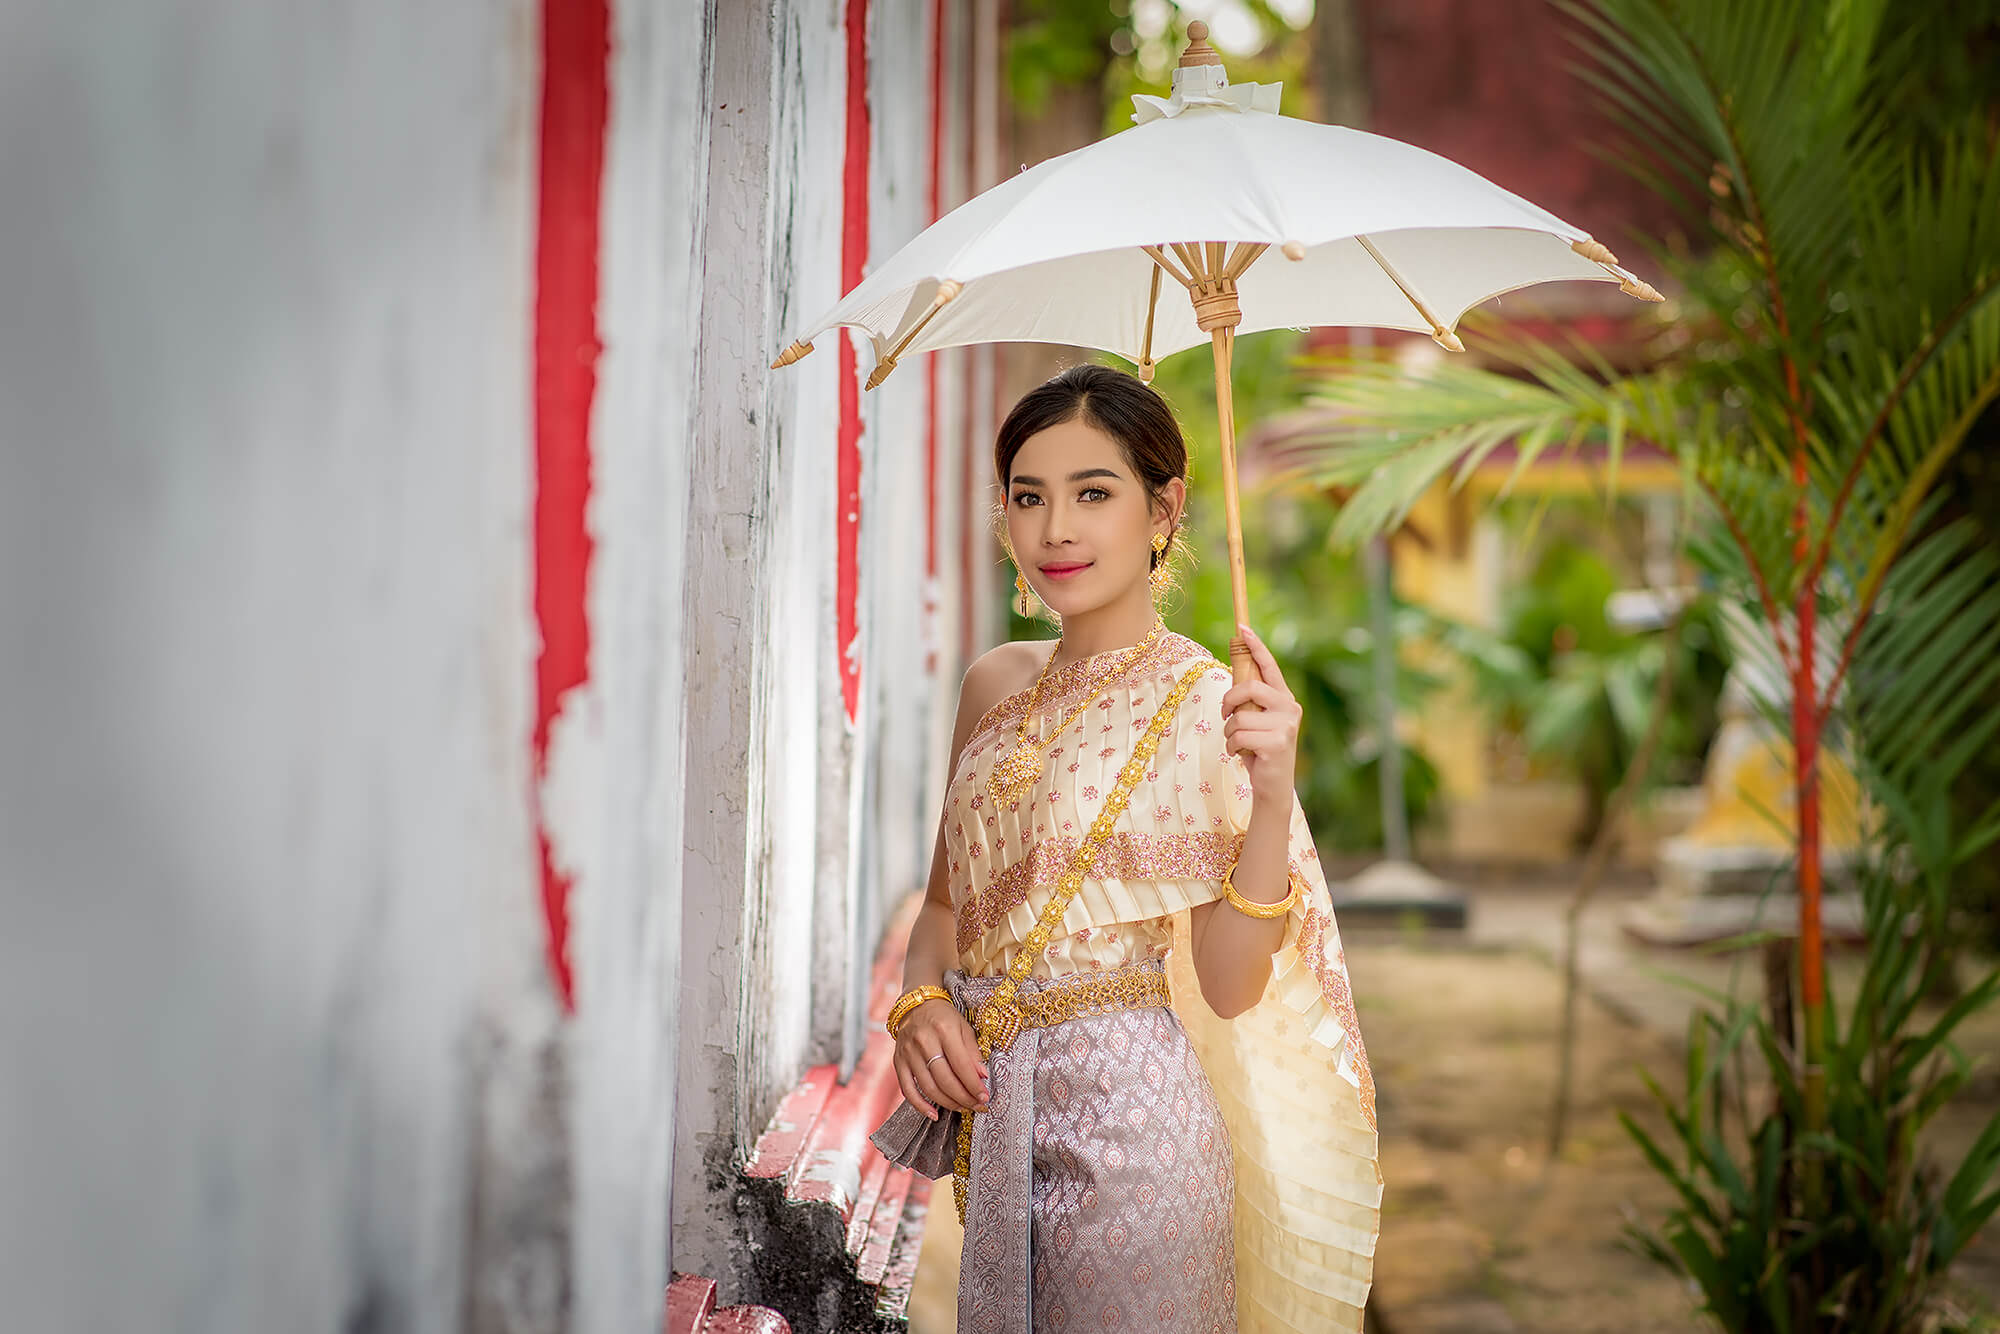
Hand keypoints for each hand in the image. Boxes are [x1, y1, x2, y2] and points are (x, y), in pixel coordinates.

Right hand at [892, 998, 988, 1120]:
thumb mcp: (964, 1028)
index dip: (974, 1085)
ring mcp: (908, 1053)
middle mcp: (924, 1041)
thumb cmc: (944, 1018)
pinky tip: (934, 1114)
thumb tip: (982, 1077)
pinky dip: (920, 1105)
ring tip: (962, 1108)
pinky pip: (907, 1089)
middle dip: (964, 1098)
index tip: (985, 1097)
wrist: (916, 1006)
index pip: (961, 1065)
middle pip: (945, 1079)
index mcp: (944, 1029)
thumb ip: (973, 1053)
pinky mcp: (898, 1062)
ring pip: (929, 1087)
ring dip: (948, 1103)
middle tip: (977, 1106)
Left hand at [1221, 623, 1301, 804]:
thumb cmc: (1260, 750)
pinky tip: (1241, 755)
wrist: (1273, 785)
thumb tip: (1234, 680)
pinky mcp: (1277, 743)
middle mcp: (1290, 707)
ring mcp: (1285, 725)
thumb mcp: (1257, 721)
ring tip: (1239, 744)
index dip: (1256, 646)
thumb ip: (1251, 702)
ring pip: (1239, 717)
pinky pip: (1238, 736)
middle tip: (1225, 716)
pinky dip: (1231, 747)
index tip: (1243, 628)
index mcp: (1285, 698)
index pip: (1269, 666)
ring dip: (1229, 733)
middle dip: (1228, 701)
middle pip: (1249, 687)